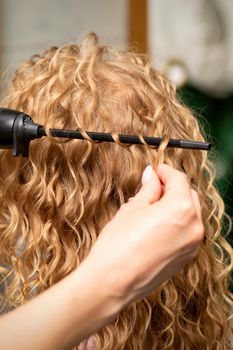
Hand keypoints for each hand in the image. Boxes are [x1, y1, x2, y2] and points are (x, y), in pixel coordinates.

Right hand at [84, 164, 203, 306]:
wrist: (113, 282)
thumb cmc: (118, 244)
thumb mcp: (132, 208)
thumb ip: (149, 189)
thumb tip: (152, 175)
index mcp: (181, 208)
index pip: (179, 179)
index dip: (165, 171)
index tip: (156, 170)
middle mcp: (194, 225)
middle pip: (189, 195)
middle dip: (173, 187)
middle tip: (153, 187)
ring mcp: (193, 244)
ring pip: (190, 213)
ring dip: (176, 204)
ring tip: (152, 207)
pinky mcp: (187, 257)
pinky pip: (187, 230)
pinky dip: (177, 222)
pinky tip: (157, 224)